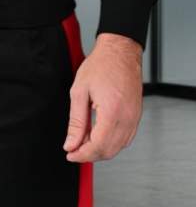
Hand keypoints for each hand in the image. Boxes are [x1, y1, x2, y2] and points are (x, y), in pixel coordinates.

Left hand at [63, 32, 142, 162]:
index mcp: (112, 112)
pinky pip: (126, 138)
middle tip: (74, 147)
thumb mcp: (80, 91)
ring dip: (101, 149)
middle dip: (90, 154)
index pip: (98, 147)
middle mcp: (127, 118)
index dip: (82, 155)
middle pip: (109, 151)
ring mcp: (134, 118)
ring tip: (84, 139)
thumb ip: (76, 121)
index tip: (70, 154)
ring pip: (118, 147)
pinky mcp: (137, 116)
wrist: (120, 51)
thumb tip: (71, 143)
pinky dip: (112, 142)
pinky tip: (99, 134)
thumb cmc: (101, 65)